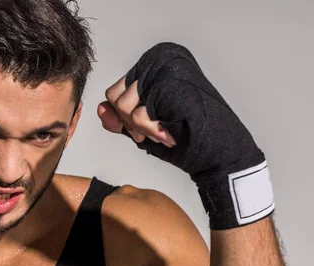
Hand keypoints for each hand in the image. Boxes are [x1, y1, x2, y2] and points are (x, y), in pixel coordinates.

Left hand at [98, 42, 274, 229]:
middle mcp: (160, 58)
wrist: (218, 153)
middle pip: (115, 98)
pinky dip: (150, 131)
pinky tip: (169, 133)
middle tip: (156, 132)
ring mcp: (165, 68)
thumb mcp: (143, 127)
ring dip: (142, 129)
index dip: (125, 118)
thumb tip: (99, 109)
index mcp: (155, 63)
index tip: (148, 128)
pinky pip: (137, 114)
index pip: (114, 92)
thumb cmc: (186, 138)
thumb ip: (119, 118)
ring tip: (164, 132)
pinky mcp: (170, 83)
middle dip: (130, 124)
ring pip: (124, 106)